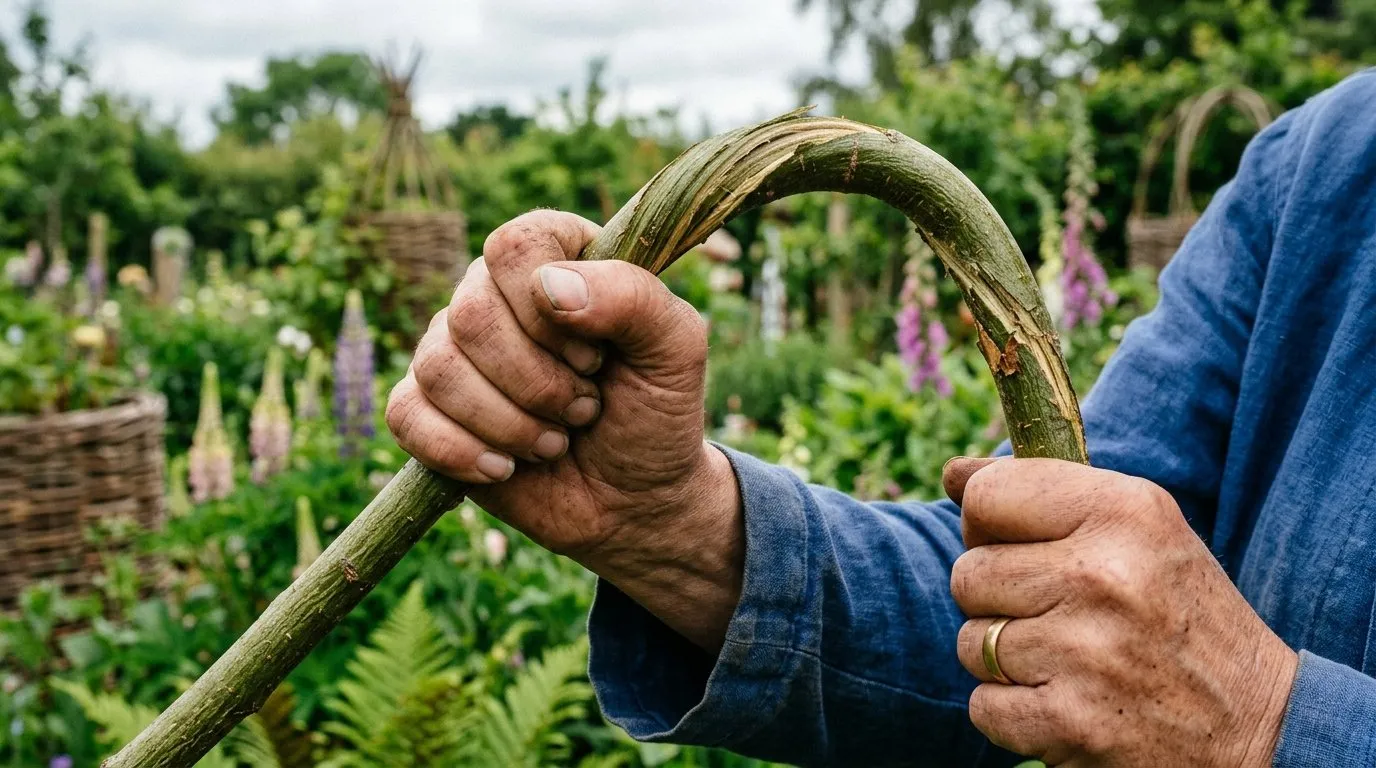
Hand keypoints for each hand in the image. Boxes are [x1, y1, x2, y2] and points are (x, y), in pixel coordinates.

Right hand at [386, 210, 742, 650]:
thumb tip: (548, 285)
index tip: (596, 358)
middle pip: (470, 313)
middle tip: (585, 409)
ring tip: (555, 442)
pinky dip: (460, 452)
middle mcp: (496, 293)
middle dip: (537, 383)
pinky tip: (505, 468)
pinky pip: (405, 415)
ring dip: (509, 424)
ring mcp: (455, 351)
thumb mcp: (677, 350)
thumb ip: (634, 299)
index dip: (549, 312)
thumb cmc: (657, 414)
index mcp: (557, 255)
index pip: (514, 247)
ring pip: (437, 368)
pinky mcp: (428, 410)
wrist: (635, 502)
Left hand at [943, 457, 1297, 766]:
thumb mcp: (1137, 531)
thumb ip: (1042, 492)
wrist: (1259, 729)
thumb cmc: (1180, 616)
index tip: (1025, 548)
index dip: (987, 526)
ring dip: (1005, 660)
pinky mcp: (1072, 721)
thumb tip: (951, 471)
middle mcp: (1102, 573)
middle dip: (999, 600)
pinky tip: (1067, 702)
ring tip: (1071, 661)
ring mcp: (1086, 651)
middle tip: (1061, 617)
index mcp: (1124, 510)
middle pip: (968, 574)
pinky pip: (983, 705)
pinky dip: (1012, 714)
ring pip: (970, 642)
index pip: (986, 496)